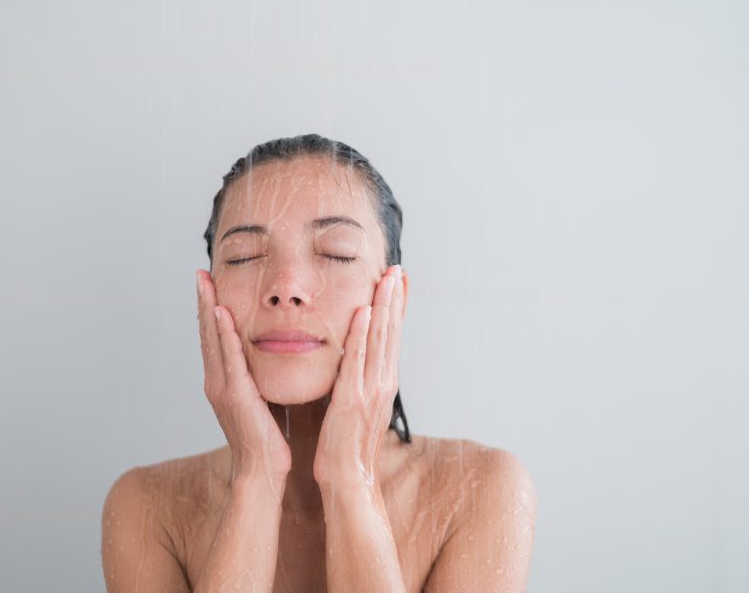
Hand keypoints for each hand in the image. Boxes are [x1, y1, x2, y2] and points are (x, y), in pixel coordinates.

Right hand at [196, 269, 291, 485]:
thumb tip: (265, 363)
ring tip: (205, 282)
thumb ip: (257, 381)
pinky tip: (222, 311)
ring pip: (213, 339)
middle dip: (203, 301)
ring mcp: (222, 387)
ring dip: (208, 308)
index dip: (210, 311)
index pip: (214, 339)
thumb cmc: (265, 442)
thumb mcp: (259, 403)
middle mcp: (216, 382)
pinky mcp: (235, 394)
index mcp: (222, 383)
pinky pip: (229, 357)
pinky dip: (223, 333)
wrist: (261, 472)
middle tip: (201, 273)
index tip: (209, 285)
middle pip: (207, 333)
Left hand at [313, 264, 403, 488]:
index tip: (400, 281)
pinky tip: (364, 311)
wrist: (348, 481)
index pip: (393, 338)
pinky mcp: (352, 399)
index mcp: (383, 383)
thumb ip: (359, 382)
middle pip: (392, 332)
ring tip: (388, 278)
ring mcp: (370, 390)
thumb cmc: (347, 447)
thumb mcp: (358, 407)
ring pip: (380, 340)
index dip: (397, 309)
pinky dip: (362, 334)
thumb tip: (355, 362)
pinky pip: (357, 360)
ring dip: (385, 307)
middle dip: (396, 299)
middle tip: (399, 268)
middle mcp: (383, 383)